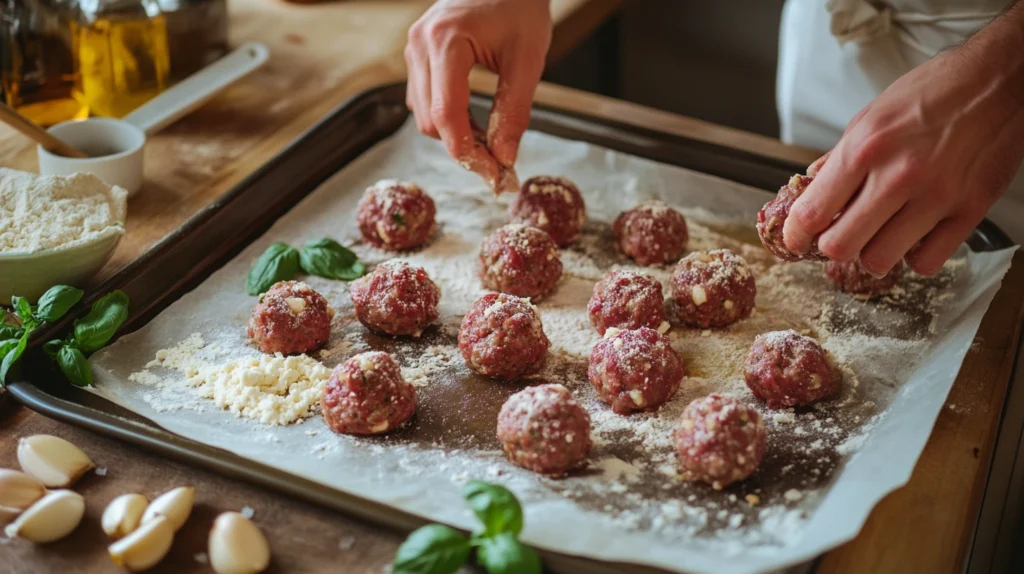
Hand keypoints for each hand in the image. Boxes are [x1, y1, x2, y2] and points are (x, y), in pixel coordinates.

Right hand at [405, 0, 550, 187]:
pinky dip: (448, 117)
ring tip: (492, 138)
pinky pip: (424, 100)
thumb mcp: (528, 58)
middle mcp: (420, 45)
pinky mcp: (417, 55)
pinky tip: (475, 120)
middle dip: (462, 146)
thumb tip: (504, 158)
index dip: (468, 152)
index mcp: (445, 41)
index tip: (493, 173)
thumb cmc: (519, 4)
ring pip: (424, 115)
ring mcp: (414, 49)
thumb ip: (515, 111)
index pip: (447, 114)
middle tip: (499, 161)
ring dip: (455, 134)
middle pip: (430, 121)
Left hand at [783, 8, 1023, 275]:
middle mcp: (897, 176)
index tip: (796, 241)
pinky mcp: (970, 210)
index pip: (812, 212)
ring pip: (880, 260)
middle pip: (841, 246)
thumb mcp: (872, 114)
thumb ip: (840, 155)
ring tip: (879, 237)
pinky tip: (914, 237)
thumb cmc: (935, 90)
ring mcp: (935, 196)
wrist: (999, 79)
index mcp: (865, 149)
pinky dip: (914, 258)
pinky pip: (927, 262)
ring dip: (872, 255)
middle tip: (840, 237)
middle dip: (832, 247)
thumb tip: (812, 183)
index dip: (796, 235)